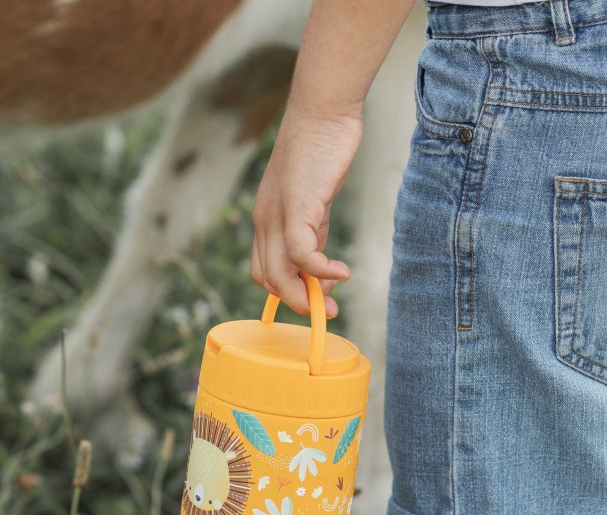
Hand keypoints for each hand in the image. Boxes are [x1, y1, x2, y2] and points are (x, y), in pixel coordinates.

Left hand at [251, 107, 363, 317]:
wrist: (324, 111)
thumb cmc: (322, 153)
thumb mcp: (315, 204)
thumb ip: (314, 235)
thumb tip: (324, 271)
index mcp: (265, 220)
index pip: (264, 271)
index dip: (287, 292)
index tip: (315, 298)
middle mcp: (264, 221)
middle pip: (268, 279)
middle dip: (296, 302)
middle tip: (325, 311)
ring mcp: (277, 214)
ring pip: (280, 273)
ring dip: (307, 295)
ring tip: (332, 301)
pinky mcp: (297, 207)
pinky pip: (301, 254)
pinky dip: (321, 271)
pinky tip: (342, 272)